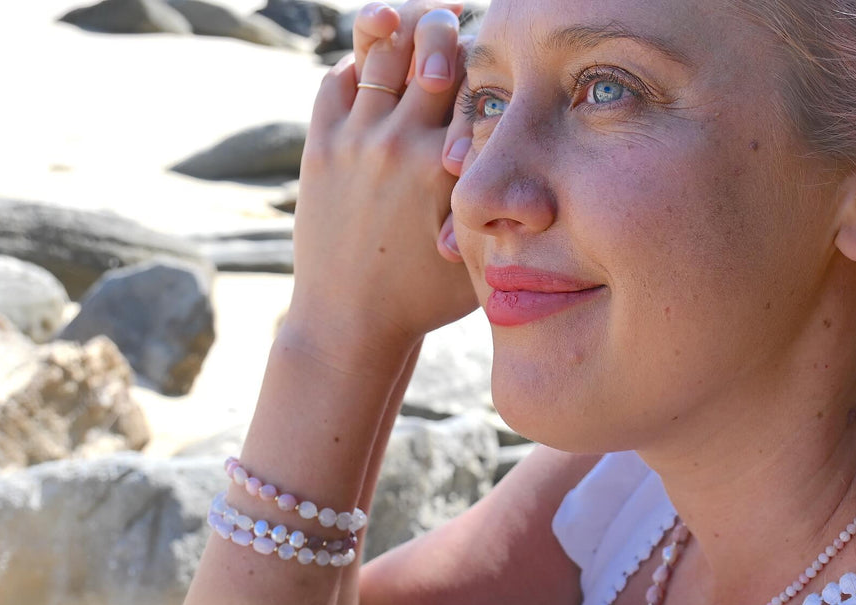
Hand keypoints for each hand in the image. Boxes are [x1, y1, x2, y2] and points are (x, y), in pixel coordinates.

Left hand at [288, 0, 478, 366]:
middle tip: (448, 19)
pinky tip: (374, 68)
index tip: (493, 51)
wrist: (350, 324)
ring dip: (398, 30)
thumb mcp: (484, 250)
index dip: (487, 55)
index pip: (476, 76)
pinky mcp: (319, 149)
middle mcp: (399, 143)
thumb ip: (504, 200)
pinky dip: (356, 64)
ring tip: (411, 24)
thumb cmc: (427, 297)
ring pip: (379, 50)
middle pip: (429, 44)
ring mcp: (354, 142)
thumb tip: (535, 163)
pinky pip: (336, 80)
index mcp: (446, 165)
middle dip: (442, 25)